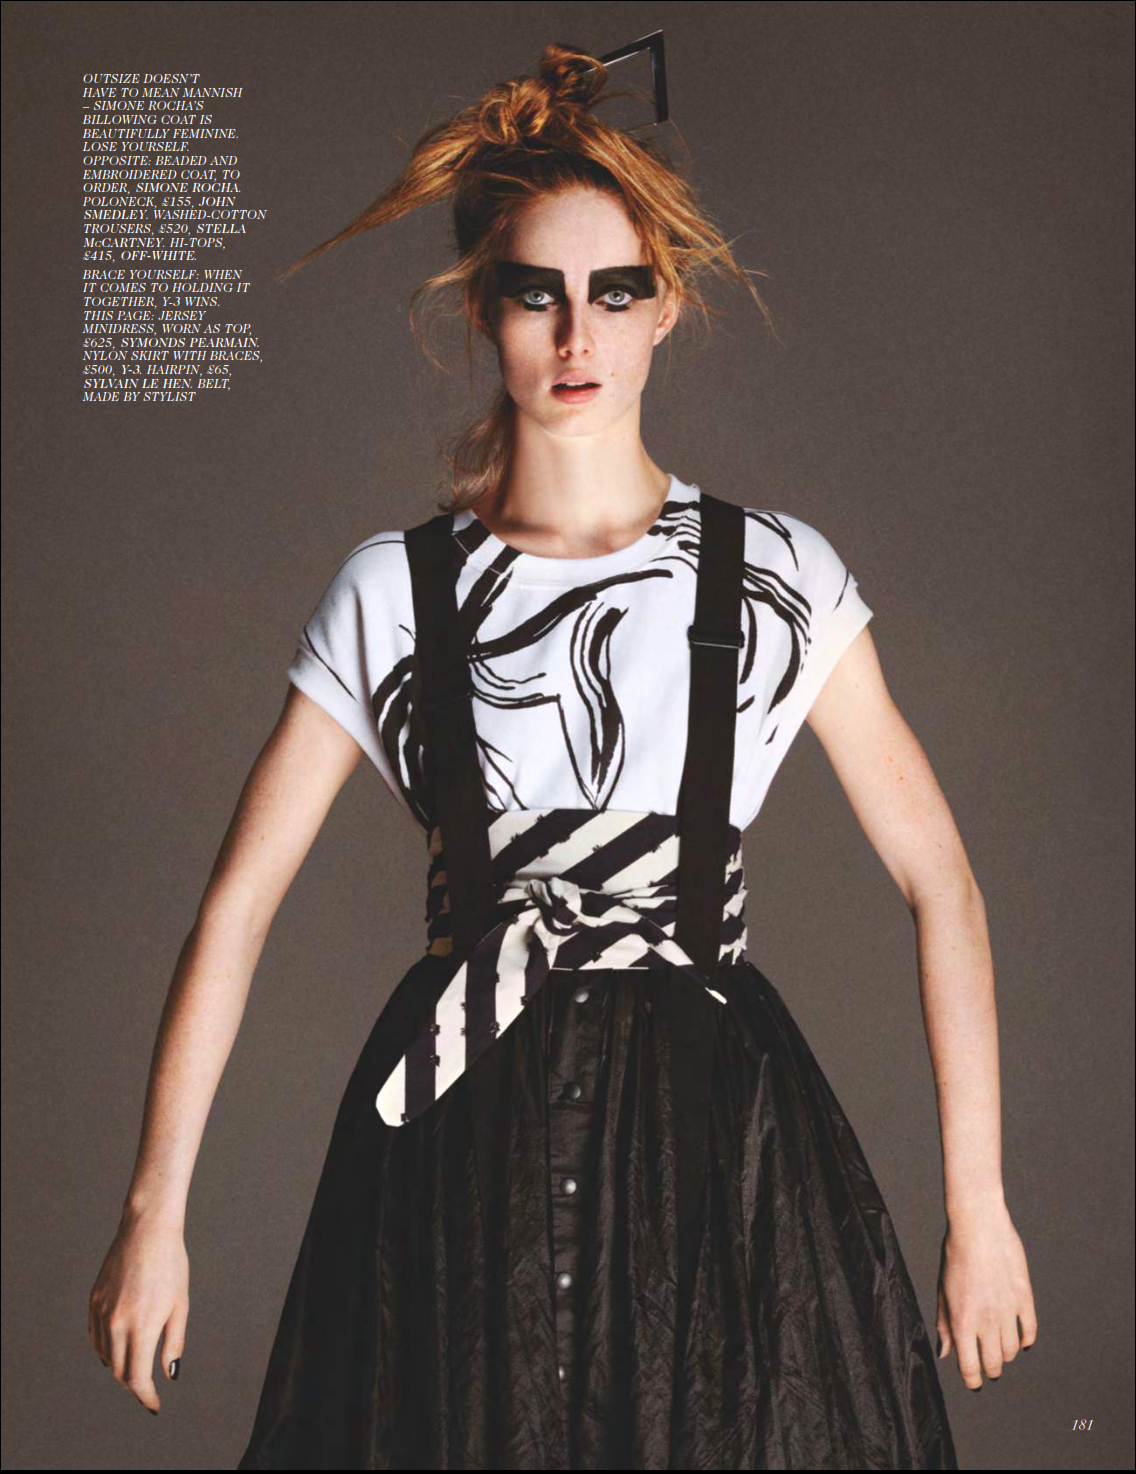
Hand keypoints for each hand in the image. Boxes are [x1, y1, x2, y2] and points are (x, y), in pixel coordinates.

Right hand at [89, 1211, 188, 1414]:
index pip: (137, 1378)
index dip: (146, 1396)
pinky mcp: (93, 1302)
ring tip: (135, 1366)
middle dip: (134, 1384)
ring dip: (119, 1367)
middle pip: (119, 1371)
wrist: (147, 1231)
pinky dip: (105, 1350)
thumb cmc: (171, 1265)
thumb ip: (173, 1343)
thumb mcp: (180, 1305)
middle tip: (148, 1387)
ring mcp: (101, 1313)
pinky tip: (118, 1347)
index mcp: (141, 1327)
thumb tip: (169, 1374)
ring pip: (105, 1356)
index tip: (154, 1404)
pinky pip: (95, 1337)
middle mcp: (116, 1324)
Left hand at [936, 1198, 1036, 1389]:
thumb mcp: (943, 1290)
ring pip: (1012, 1351)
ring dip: (1006, 1356)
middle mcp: (986, 1320)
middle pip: (994, 1364)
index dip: (971, 1380)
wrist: (978, 1225)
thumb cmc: (955, 1255)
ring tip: (1000, 1351)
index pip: (969, 1366)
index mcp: (962, 1320)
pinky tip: (1020, 1341)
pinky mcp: (1025, 1298)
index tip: (973, 1382)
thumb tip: (945, 1354)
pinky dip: (1026, 1341)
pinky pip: (1029, 1330)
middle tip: (988, 1368)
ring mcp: (1008, 1310)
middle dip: (990, 1370)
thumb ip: (944, 1324)